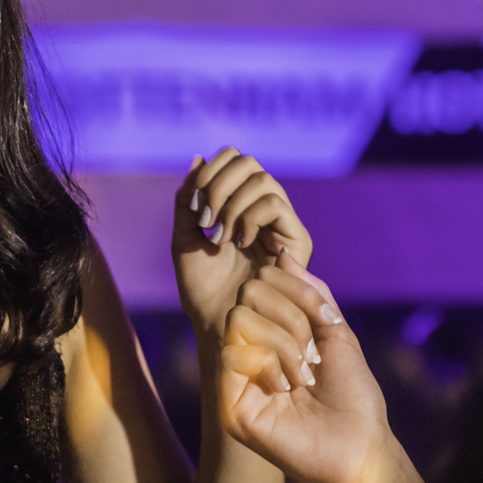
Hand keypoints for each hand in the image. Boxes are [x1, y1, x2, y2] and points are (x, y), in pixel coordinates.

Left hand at [173, 149, 312, 341]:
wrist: (219, 324)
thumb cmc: (201, 289)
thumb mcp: (185, 238)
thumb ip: (188, 200)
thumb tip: (197, 157)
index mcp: (237, 206)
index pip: (233, 160)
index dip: (212, 169)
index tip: (195, 201)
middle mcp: (262, 211)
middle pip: (249, 162)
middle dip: (219, 183)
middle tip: (206, 217)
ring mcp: (281, 225)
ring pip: (263, 180)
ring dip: (232, 204)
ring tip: (220, 236)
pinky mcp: (297, 241)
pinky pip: (275, 204)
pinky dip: (250, 216)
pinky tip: (240, 241)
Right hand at [217, 251, 394, 482]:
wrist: (358, 448)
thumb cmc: (353, 396)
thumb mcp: (337, 333)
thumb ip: (311, 294)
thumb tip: (282, 257)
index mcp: (273, 330)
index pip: (263, 280)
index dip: (294, 290)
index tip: (324, 319)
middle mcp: (250, 347)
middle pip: (249, 293)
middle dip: (290, 317)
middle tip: (311, 354)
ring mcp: (235, 373)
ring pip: (238, 318)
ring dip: (282, 342)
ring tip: (301, 375)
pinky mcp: (227, 399)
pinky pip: (231, 353)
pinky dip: (266, 363)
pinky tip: (285, 388)